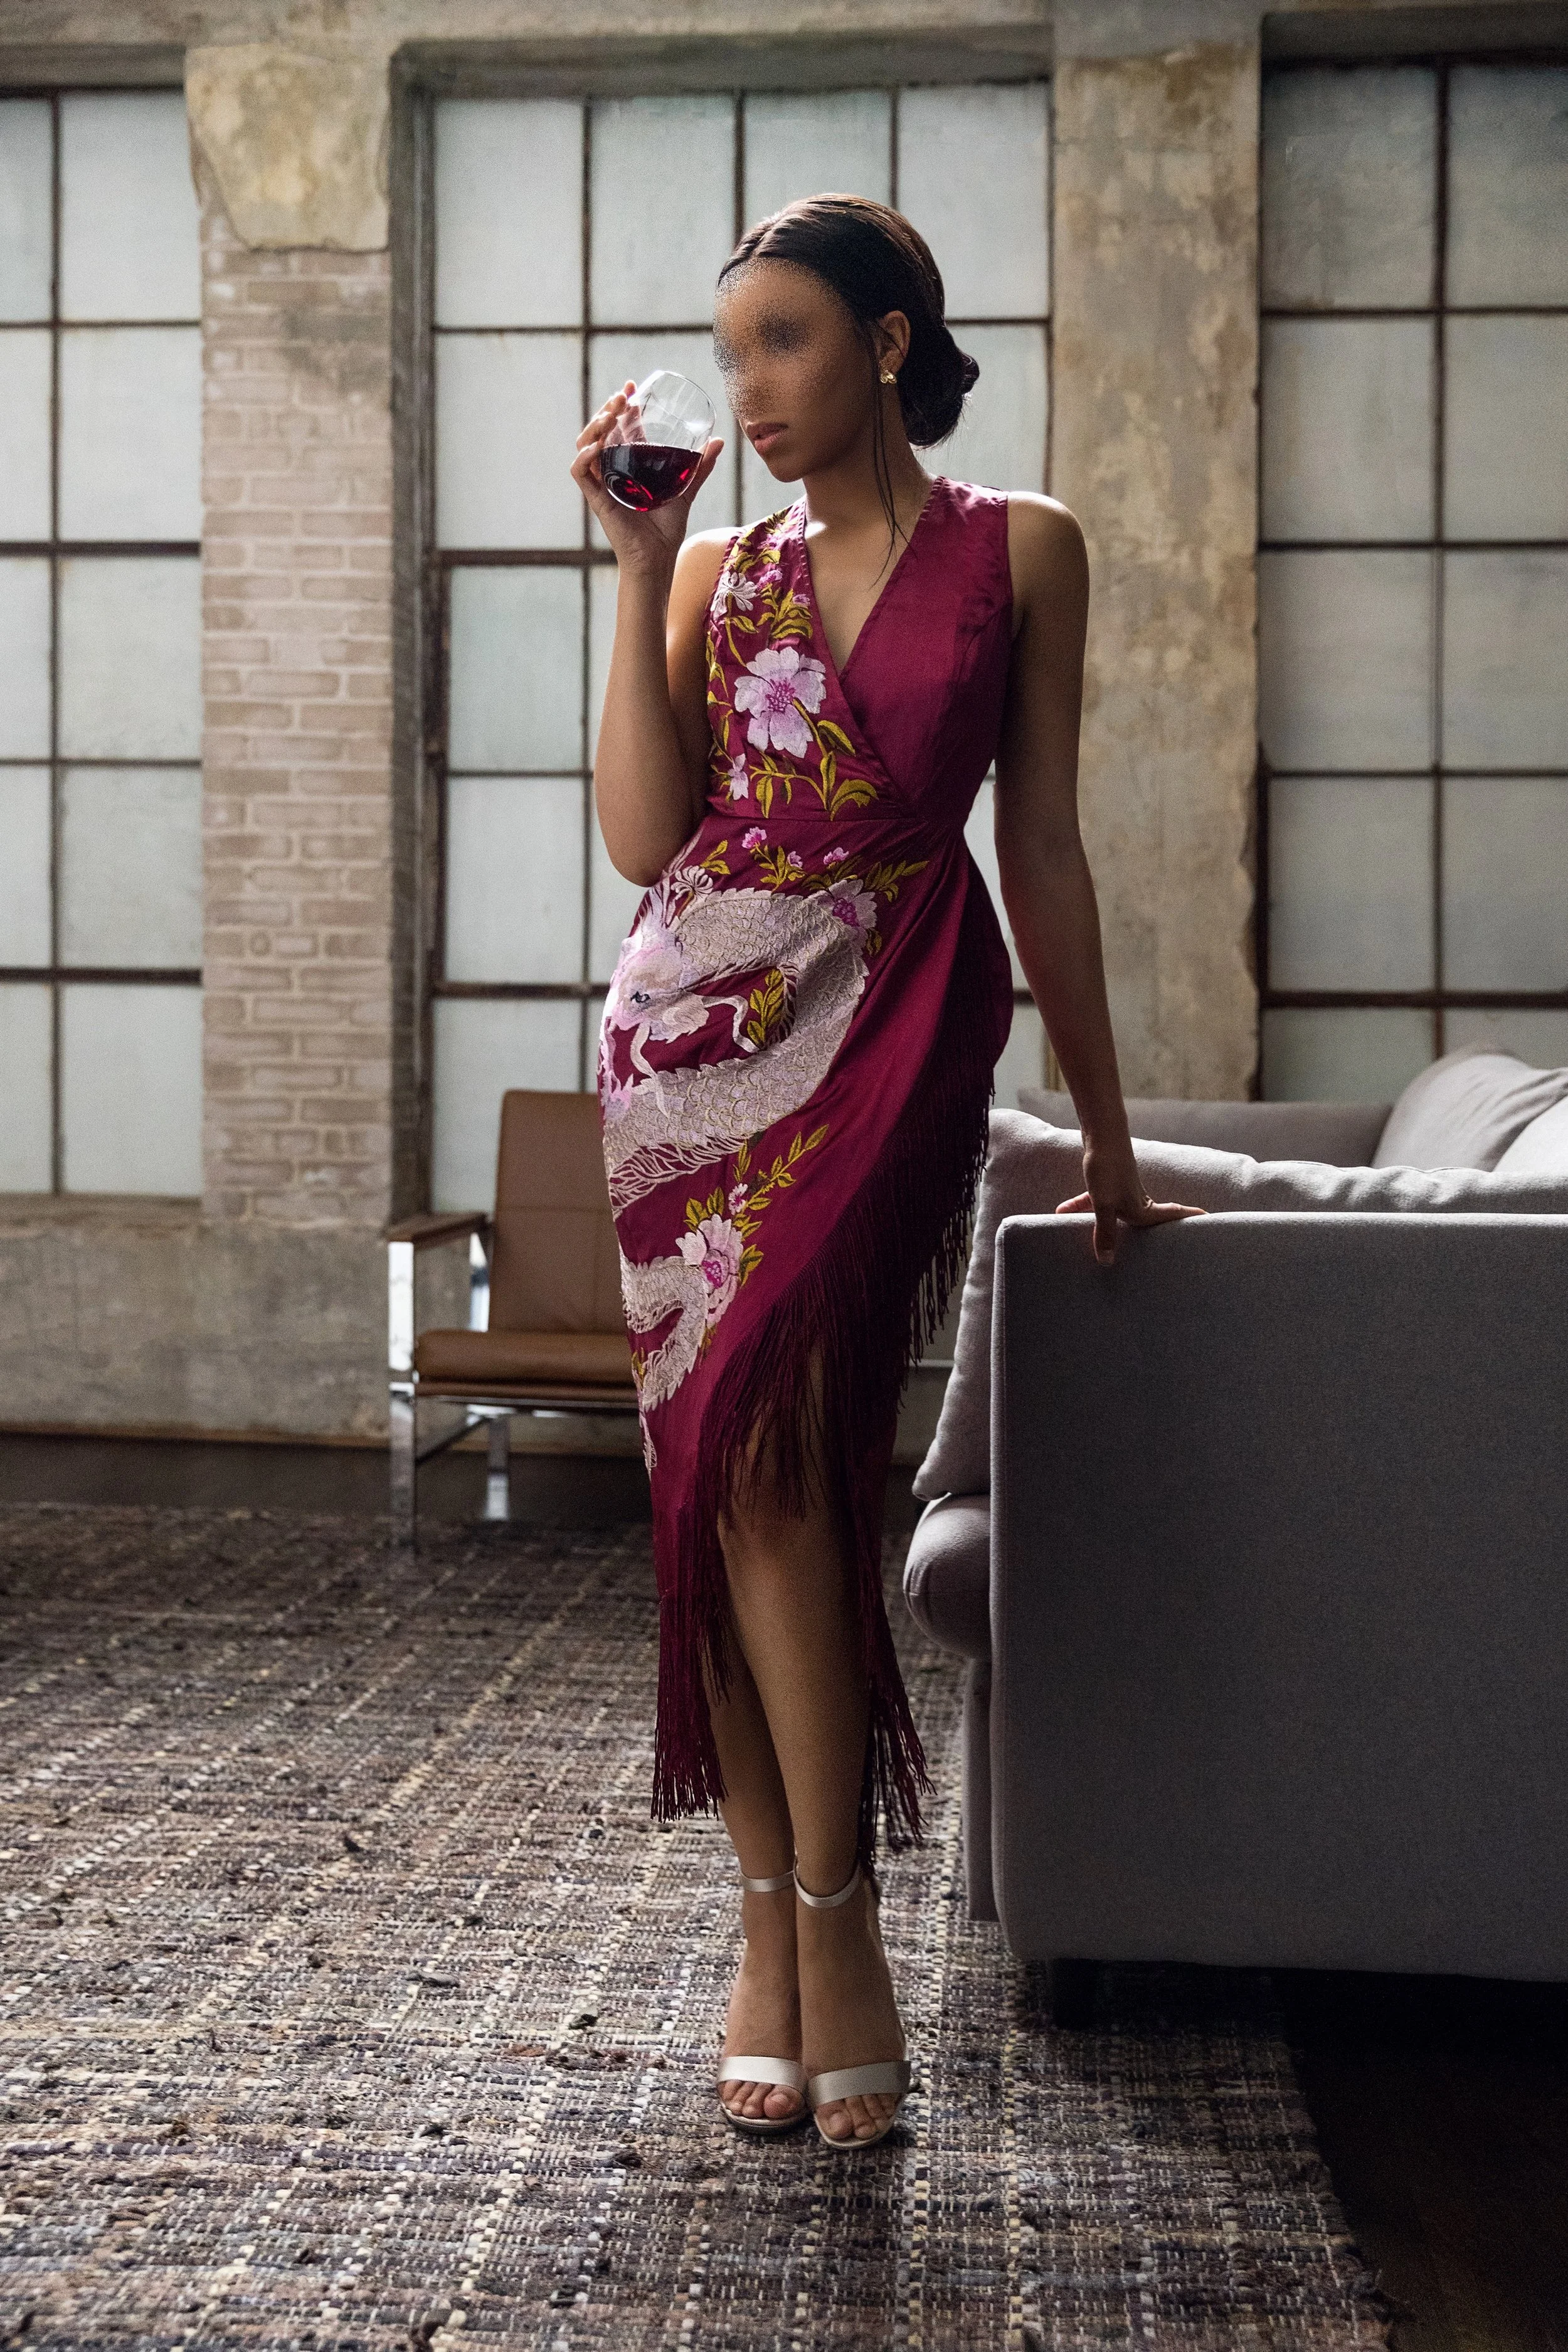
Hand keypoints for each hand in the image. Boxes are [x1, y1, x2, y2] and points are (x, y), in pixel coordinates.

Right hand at [571, 381, 723, 574]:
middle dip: (609, 409)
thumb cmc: (665, 531)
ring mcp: (602, 484)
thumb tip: (718, 441)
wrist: (657, 560)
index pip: (620, 428)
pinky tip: (595, 446)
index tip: (632, 386)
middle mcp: (612, 471)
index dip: (622, 406)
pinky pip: (580, 473)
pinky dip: (584, 457)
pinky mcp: (596, 500)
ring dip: (595, 425)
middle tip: (623, 395)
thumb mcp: (685, 491)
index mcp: (628, 465)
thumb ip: (699, 468)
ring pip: (586, 445)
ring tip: (612, 413)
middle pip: (601, 431)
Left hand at [1055, 1142, 1205, 1265]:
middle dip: (1153, 1235)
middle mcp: (1136, 1201)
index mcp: (1143, 1208)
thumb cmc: (1107, 1168)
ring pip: (1117, 1214)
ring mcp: (1120, 1191)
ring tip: (1102, 1242)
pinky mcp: (1105, 1183)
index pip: (1170, 1216)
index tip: (1209, 1220)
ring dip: (1107, 1227)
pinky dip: (1081, 1207)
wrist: (1100, 1135)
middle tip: (1165, 1246)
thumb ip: (1104, 1232)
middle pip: (1147, 1221)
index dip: (1188, 1219)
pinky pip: (1095, 1202)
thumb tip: (1107, 1262)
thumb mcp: (1103, 1204)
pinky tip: (1062, 1212)